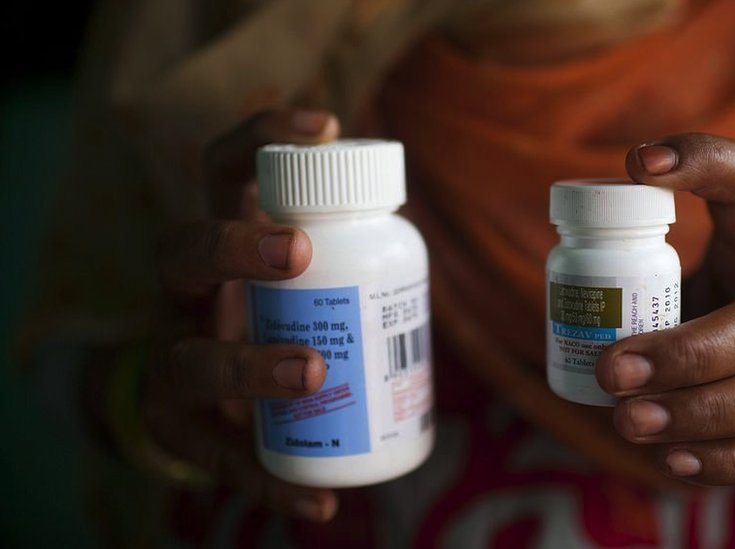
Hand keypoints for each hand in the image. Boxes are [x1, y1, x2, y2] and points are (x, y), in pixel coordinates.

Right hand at [144, 109, 341, 519]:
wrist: (192, 395)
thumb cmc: (262, 314)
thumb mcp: (286, 266)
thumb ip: (331, 236)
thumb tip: (402, 195)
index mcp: (221, 241)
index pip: (223, 171)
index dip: (263, 139)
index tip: (327, 124)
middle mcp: (187, 296)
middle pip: (181, 252)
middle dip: (234, 246)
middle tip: (297, 253)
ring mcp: (175, 364)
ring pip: (186, 361)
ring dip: (249, 366)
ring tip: (312, 372)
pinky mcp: (184, 431)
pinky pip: (221, 459)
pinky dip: (272, 482)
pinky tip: (321, 504)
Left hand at [595, 133, 734, 484]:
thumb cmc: (701, 318)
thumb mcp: (673, 285)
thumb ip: (631, 278)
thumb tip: (559, 296)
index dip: (704, 161)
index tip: (637, 164)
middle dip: (683, 354)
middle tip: (610, 373)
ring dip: (697, 414)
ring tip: (630, 424)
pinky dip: (727, 461)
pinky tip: (674, 462)